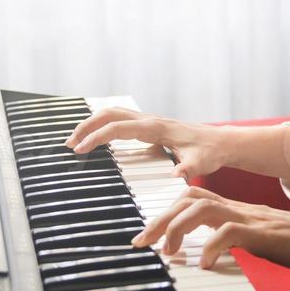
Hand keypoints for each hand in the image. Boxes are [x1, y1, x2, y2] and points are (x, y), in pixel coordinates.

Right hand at [64, 108, 224, 179]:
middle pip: (109, 114)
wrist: (220, 142)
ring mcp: (149, 121)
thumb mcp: (200, 163)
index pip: (118, 128)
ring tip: (76, 142)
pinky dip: (103, 126)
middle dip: (86, 126)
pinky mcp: (149, 126)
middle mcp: (150, 120)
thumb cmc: (209, 152)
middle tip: (69, 144)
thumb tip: (177, 176)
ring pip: (113, 114)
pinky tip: (96, 139)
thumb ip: (188, 168)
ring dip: (92, 124)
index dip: (97, 137)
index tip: (79, 149)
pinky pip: (120, 121)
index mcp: (156, 127)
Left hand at [133, 186, 289, 273]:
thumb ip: (235, 242)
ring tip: (169, 253)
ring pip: (202, 208)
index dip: (165, 213)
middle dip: (159, 219)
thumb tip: (211, 256)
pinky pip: (229, 232)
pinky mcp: (263, 232)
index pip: (193, 197)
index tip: (147, 236)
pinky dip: (211, 247)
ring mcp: (250, 218)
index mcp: (236, 210)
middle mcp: (239, 209)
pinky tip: (206, 264)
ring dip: (178, 228)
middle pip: (188, 198)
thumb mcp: (258, 241)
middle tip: (141, 243)